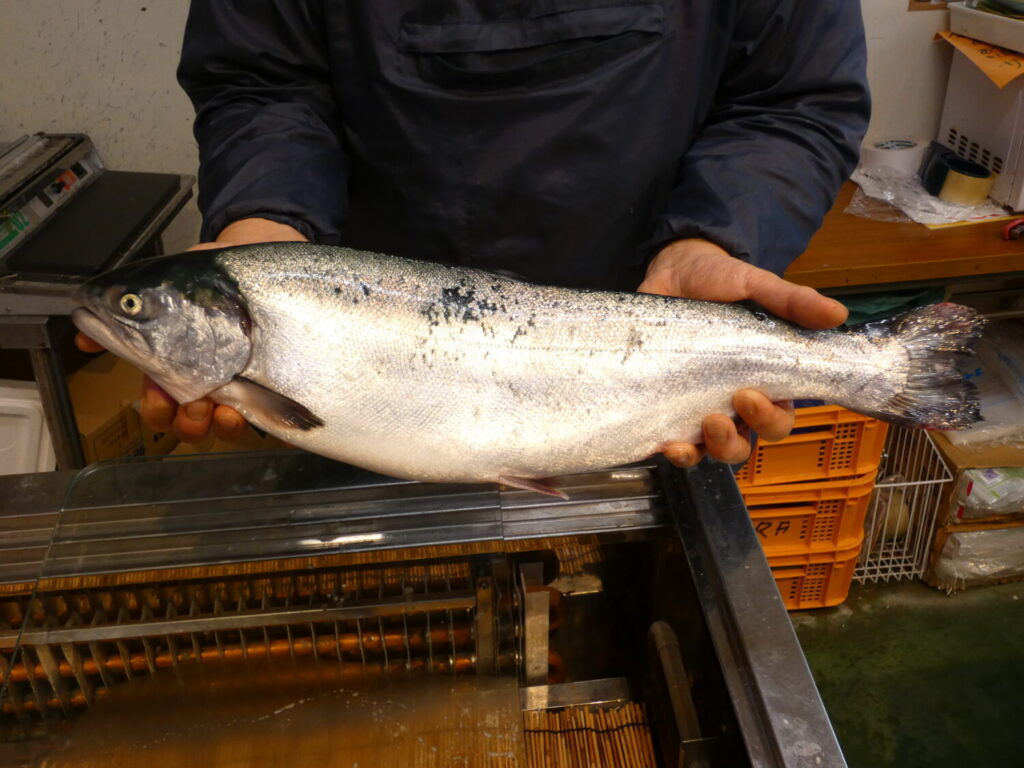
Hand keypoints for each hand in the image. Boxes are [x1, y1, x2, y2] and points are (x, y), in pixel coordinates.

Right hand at [75, 217, 306, 442]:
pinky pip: (257, 420)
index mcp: (175, 367)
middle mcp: (203, 384)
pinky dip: (248, 421)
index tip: (160, 398)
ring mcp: (236, 390)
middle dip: (185, 421)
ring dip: (215, 425)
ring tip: (220, 409)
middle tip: (193, 403)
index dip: (157, 409)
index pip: (158, 404)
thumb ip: (125, 305)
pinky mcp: (269, 390)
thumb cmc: (212, 278)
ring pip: (217, 427)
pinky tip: (243, 409)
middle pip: (185, 423)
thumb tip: (82, 325)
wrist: (256, 261)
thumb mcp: (167, 283)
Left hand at [638, 238, 847, 466]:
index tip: (751, 396)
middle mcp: (730, 401)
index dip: (770, 419)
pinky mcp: (663, 403)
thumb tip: (837, 314)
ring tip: (687, 439)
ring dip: (702, 451)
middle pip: (741, 444)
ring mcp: (695, 405)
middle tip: (718, 417)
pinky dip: (670, 450)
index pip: (778, 417)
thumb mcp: (758, 285)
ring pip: (706, 450)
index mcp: (762, 380)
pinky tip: (664, 443)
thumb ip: (793, 301)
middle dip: (732, 441)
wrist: (675, 268)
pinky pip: (670, 440)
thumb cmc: (721, 280)